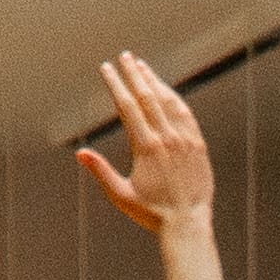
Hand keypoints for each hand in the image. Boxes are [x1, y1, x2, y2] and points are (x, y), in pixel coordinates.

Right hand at [76, 48, 210, 235]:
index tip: (107, 68)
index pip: (128, 106)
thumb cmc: (152, 213)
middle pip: (148, 97)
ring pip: (168, 102)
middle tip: (124, 56)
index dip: (116, 84)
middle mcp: (167, 138)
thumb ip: (101, 172)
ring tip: (142, 66)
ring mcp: (185, 139)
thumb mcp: (121, 195)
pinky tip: (167, 91)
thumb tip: (80, 153)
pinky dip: (175, 99)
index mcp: (146, 147)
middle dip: (134, 74)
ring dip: (154, 81)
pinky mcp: (198, 145)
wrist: (188, 223)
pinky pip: (186, 115)